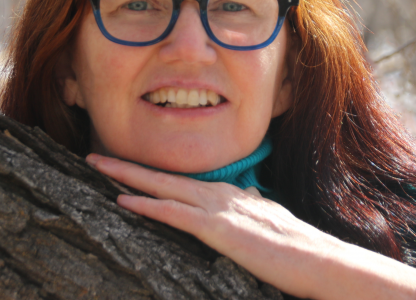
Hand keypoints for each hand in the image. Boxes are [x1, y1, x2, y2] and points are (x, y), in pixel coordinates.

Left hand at [85, 153, 415, 299]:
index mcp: (232, 196)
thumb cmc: (298, 250)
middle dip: (128, 163)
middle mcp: (222, 195)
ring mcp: (220, 210)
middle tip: (95, 153)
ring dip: (128, 174)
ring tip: (97, 163)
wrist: (321, 261)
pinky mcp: (219, 230)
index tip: (127, 167)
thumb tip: (245, 201)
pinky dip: (147, 204)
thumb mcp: (270, 224)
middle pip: (166, 175)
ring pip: (164, 185)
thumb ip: (253, 211)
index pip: (184, 181)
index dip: (153, 173)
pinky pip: (174, 214)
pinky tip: (122, 199)